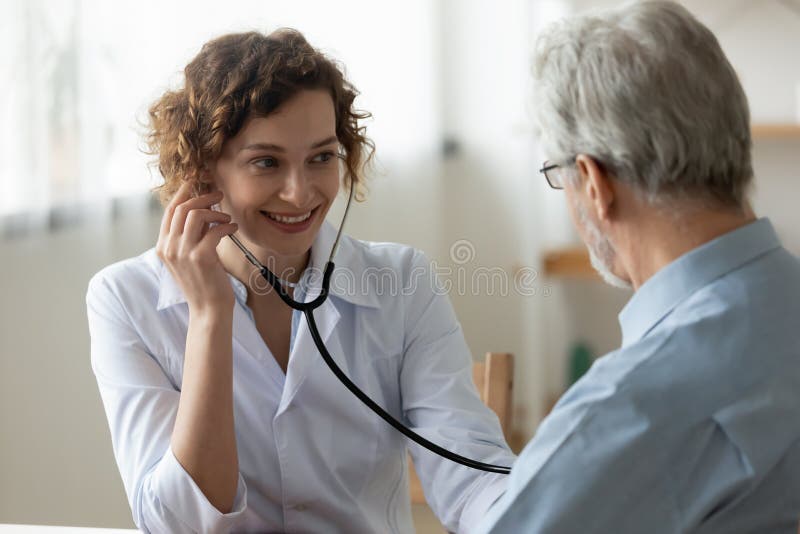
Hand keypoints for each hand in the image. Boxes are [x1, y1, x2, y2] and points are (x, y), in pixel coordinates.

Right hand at [156, 181, 238, 312]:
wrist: (208, 309)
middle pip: (182, 208)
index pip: (169, 211)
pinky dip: (227, 226)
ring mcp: (182, 252)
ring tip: (226, 219)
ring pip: (196, 214)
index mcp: (163, 246)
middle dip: (202, 197)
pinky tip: (233, 230)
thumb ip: (191, 235)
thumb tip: (202, 210)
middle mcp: (168, 248)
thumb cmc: (203, 282)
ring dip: (215, 212)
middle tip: (218, 195)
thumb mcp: (189, 256)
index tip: (195, 181)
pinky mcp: (200, 257)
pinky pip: (215, 229)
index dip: (183, 193)